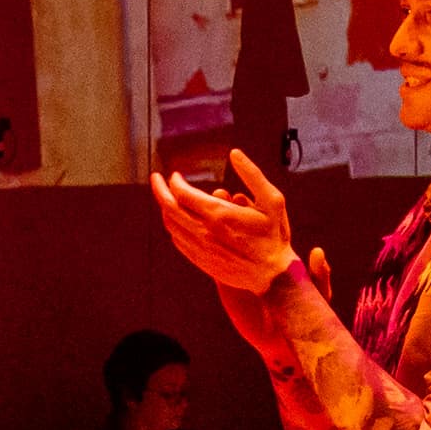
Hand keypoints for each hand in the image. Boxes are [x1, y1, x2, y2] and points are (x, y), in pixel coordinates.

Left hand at [151, 152, 300, 296]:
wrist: (273, 276)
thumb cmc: (274, 235)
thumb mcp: (273, 200)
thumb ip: (253, 175)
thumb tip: (235, 154)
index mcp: (219, 214)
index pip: (182, 193)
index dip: (175, 181)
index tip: (176, 175)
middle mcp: (204, 231)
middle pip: (169, 207)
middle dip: (160, 190)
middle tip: (156, 178)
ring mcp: (200, 248)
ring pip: (171, 225)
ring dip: (165, 208)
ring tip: (166, 197)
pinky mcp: (200, 260)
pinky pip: (178, 240)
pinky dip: (173, 226)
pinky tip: (177, 219)